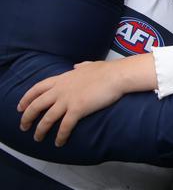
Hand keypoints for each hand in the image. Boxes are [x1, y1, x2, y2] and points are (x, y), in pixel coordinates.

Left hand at [16, 56, 152, 146]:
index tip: (20, 106)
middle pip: (36, 105)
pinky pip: (64, 126)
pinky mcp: (77, 109)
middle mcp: (61, 90)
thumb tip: (76, 66)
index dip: (26, 98)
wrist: (117, 75)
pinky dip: (60, 136)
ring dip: (40, 130)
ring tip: (37, 138)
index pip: (38, 88)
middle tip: (23, 126)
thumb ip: (80, 66)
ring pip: (47, 118)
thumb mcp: (90, 65)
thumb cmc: (107, 70)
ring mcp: (68, 100)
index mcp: (63, 79)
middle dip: (27, 117)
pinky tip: (59, 142)